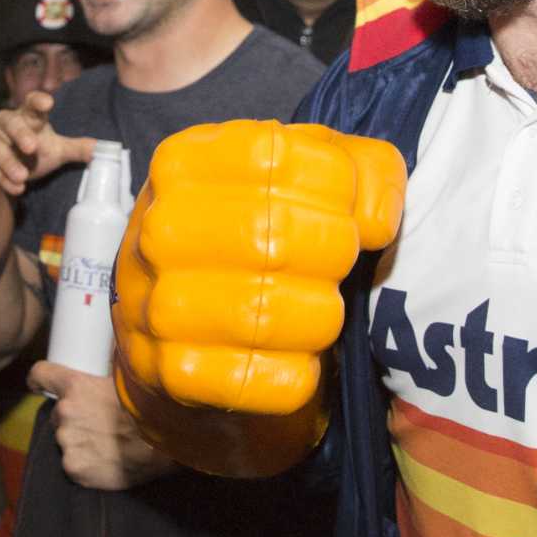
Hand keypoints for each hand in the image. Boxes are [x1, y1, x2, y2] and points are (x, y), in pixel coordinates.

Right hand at [0, 88, 95, 195]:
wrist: (12, 166)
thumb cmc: (36, 150)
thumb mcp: (58, 149)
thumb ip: (78, 148)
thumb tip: (105, 150)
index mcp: (27, 116)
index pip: (31, 103)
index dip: (38, 101)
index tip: (48, 104)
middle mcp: (6, 123)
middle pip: (12, 124)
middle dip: (20, 134)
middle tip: (32, 146)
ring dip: (9, 162)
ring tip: (23, 176)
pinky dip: (4, 180)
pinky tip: (17, 189)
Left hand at [29, 361, 170, 491]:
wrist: (162, 444)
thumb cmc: (149, 407)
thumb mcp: (127, 377)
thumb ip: (112, 362)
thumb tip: (117, 339)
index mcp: (75, 386)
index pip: (41, 374)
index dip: (39, 379)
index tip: (38, 384)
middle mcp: (65, 412)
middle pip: (59, 413)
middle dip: (74, 417)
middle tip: (98, 423)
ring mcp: (68, 442)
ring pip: (66, 439)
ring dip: (79, 441)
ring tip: (106, 443)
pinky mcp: (74, 467)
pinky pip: (73, 464)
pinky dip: (85, 464)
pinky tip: (105, 461)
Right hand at [112, 120, 405, 476]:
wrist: (185, 331)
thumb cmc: (260, 234)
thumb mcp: (308, 176)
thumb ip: (363, 169)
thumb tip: (378, 220)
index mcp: (184, 163)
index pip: (274, 156)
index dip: (336, 187)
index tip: (344, 209)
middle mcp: (158, 228)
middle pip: (275, 237)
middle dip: (332, 256)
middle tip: (334, 266)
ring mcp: (158, 305)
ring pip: (270, 314)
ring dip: (318, 318)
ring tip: (314, 310)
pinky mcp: (176, 376)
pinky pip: (269, 380)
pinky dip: (299, 375)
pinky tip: (291, 357)